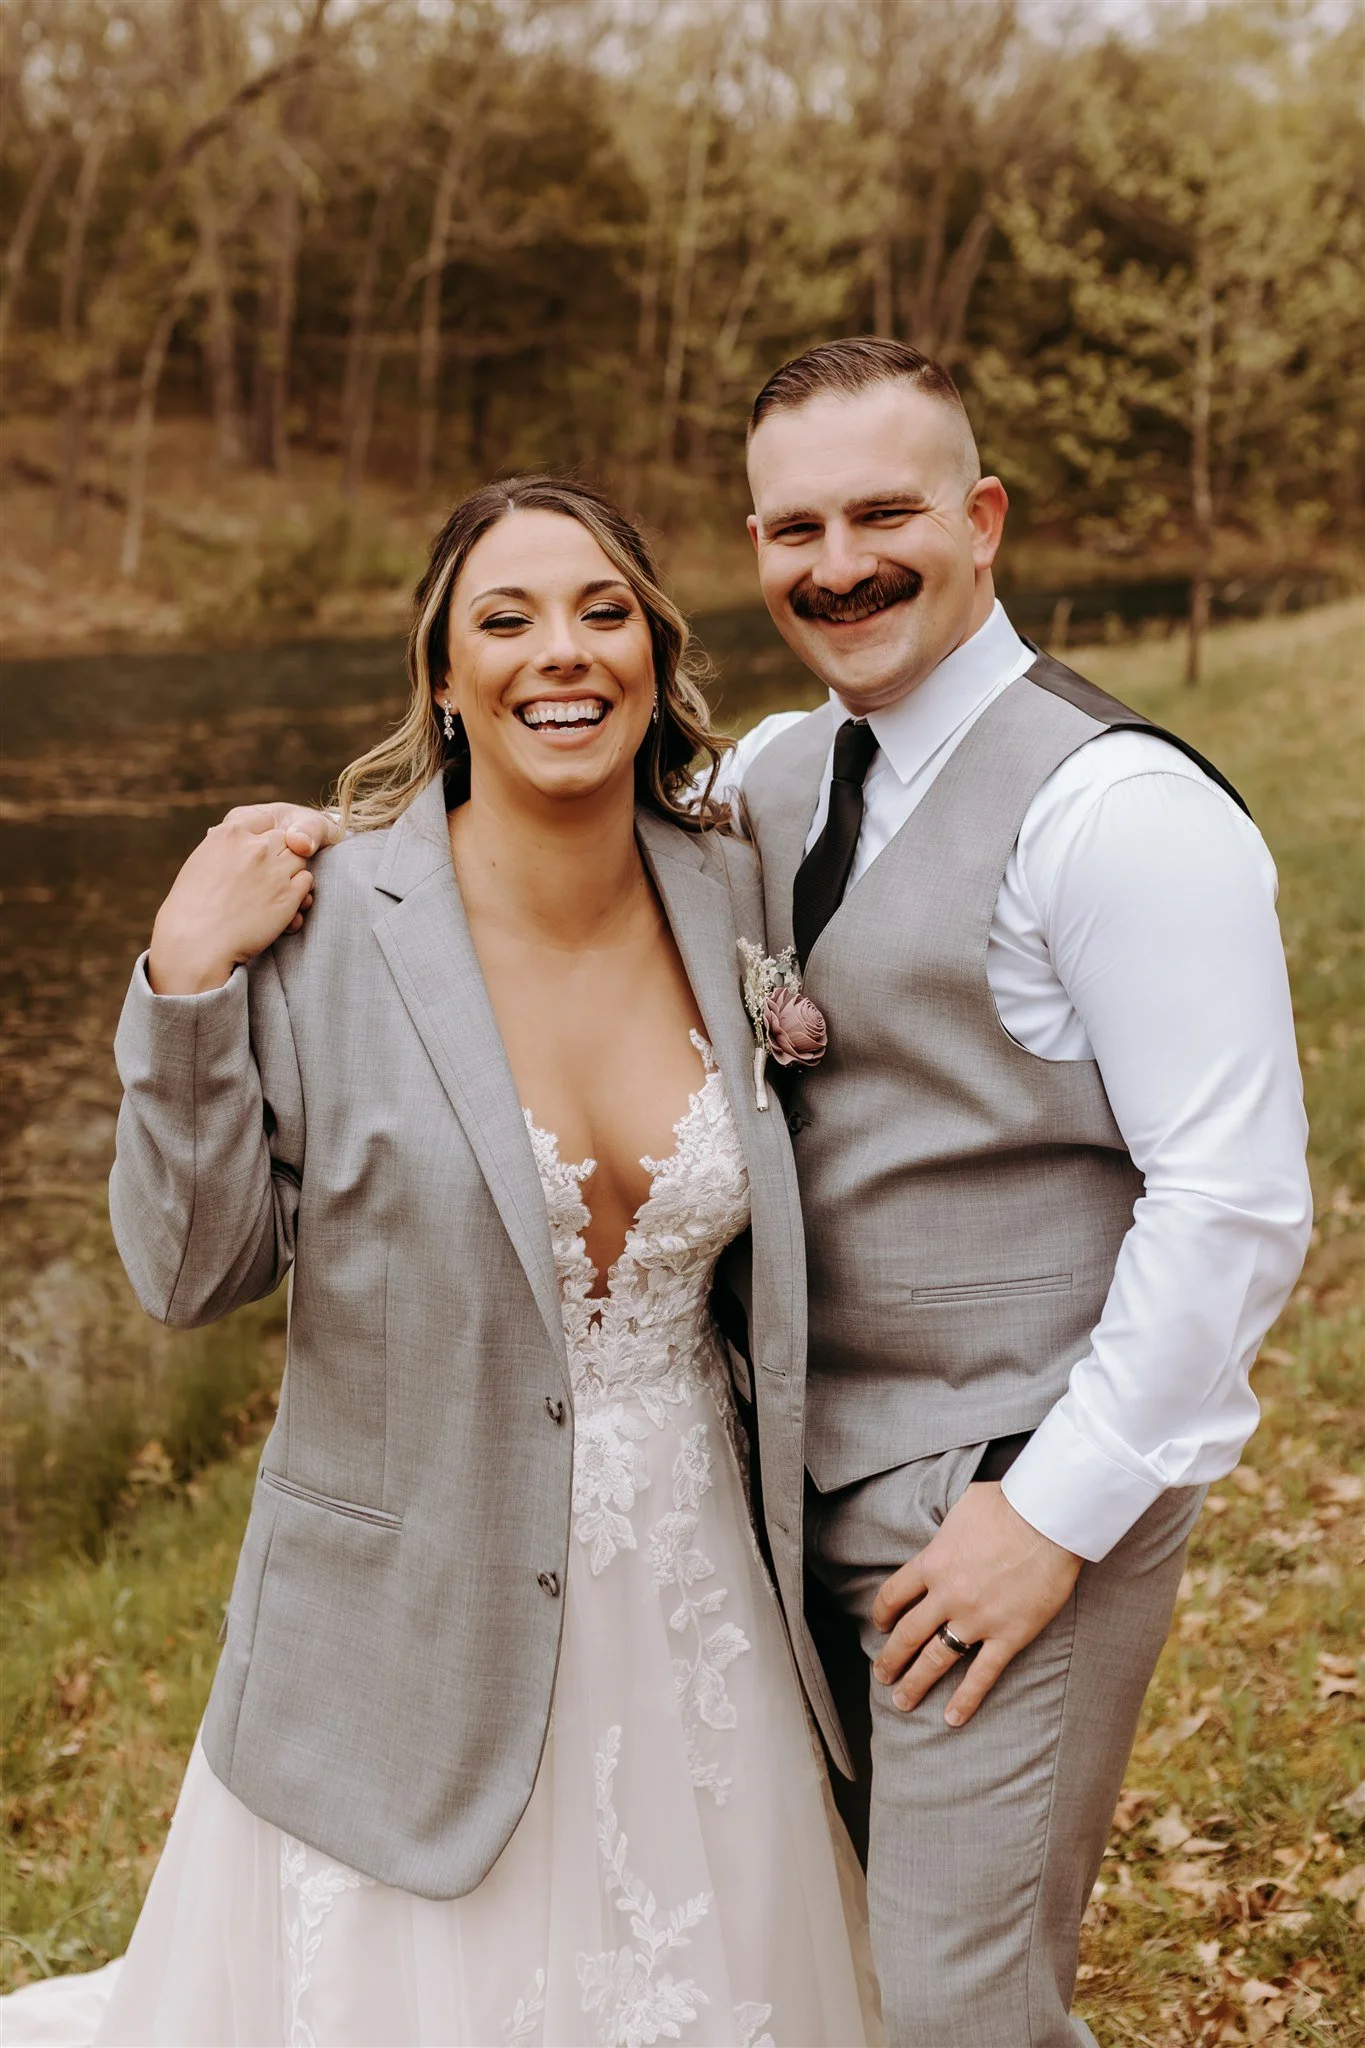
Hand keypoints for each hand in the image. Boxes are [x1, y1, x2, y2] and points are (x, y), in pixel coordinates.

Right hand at [147, 804, 341, 994]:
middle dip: (281, 854)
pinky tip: (283, 905)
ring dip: (292, 873)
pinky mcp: (289, 895)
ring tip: (274, 892)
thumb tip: (238, 846)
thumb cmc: (191, 907)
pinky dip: (300, 892)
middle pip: (285, 839)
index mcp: (230, 834)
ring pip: (300, 860)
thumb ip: (225, 848)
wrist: (196, 943)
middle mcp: (256, 848)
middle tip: (268, 875)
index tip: (261, 850)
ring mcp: (275, 870)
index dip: (267, 835)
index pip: (265, 820)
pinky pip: (307, 882)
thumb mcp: (201, 863)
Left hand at [870, 1481, 1081, 1728]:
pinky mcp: (1009, 1635)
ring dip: (916, 1682)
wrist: (1048, 1520)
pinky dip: (965, 1699)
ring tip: (902, 1701)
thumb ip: (948, 1528)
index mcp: (932, 1562)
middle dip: (891, 1658)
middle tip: (882, 1675)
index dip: (882, 1614)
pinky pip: (982, 1674)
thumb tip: (946, 1530)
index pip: (894, 1595)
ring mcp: (977, 1619)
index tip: (879, 1625)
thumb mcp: (963, 1505)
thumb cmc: (1009, 1504)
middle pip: (908, 1633)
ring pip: (937, 1659)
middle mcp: (947, 1595)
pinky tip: (952, 1718)